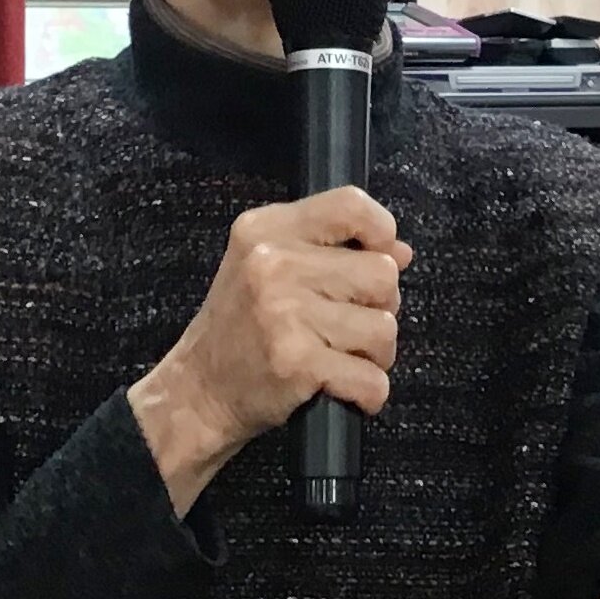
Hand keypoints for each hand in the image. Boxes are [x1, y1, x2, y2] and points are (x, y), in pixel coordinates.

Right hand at [129, 186, 411, 513]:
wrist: (197, 392)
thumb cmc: (240, 329)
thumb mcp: (268, 267)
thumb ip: (332, 250)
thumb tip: (402, 252)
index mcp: (267, 229)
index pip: (351, 205)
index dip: (382, 230)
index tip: (379, 257)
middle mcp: (273, 263)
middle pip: (382, 274)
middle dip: (380, 307)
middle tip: (348, 325)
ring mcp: (285, 312)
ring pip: (384, 328)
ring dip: (374, 355)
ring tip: (340, 358)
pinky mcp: (297, 361)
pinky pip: (372, 379)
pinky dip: (368, 393)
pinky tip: (342, 389)